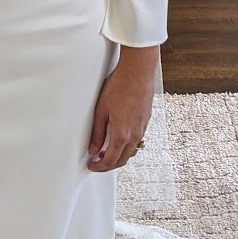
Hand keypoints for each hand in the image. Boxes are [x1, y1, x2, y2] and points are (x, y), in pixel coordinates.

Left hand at [86, 46, 157, 171]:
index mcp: (122, 134)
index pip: (110, 160)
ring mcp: (142, 128)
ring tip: (105, 152)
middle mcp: (135, 135)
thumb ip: (97, 133)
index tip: (91, 166)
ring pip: (131, 152)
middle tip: (97, 163)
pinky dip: (126, 146)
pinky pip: (137, 141)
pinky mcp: (146, 121)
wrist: (138, 72)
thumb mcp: (101, 111)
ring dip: (118, 156)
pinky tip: (118, 138)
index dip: (99, 167)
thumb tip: (93, 149)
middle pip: (122, 160)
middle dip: (108, 165)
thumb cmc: (119, 87)